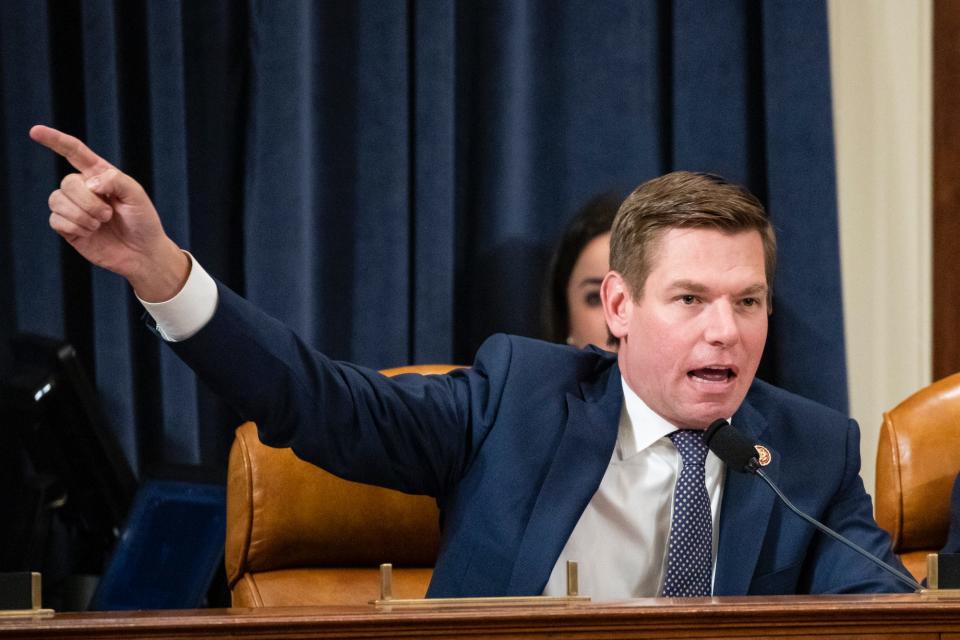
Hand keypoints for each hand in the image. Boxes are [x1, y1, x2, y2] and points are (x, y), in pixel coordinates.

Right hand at [29, 125, 189, 301]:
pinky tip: (91, 233)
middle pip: (68, 182)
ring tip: (101, 224)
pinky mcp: (67, 228)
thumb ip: (114, 180)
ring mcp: (73, 208)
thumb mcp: (136, 194)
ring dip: (82, 215)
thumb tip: (88, 183)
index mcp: (99, 174)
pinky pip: (56, 220)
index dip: (55, 140)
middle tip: (109, 214)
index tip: (35, 131)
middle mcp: (83, 189)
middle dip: (88, 200)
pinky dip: (75, 227)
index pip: (74, 152)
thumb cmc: (142, 221)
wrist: (142, 253)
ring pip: (57, 200)